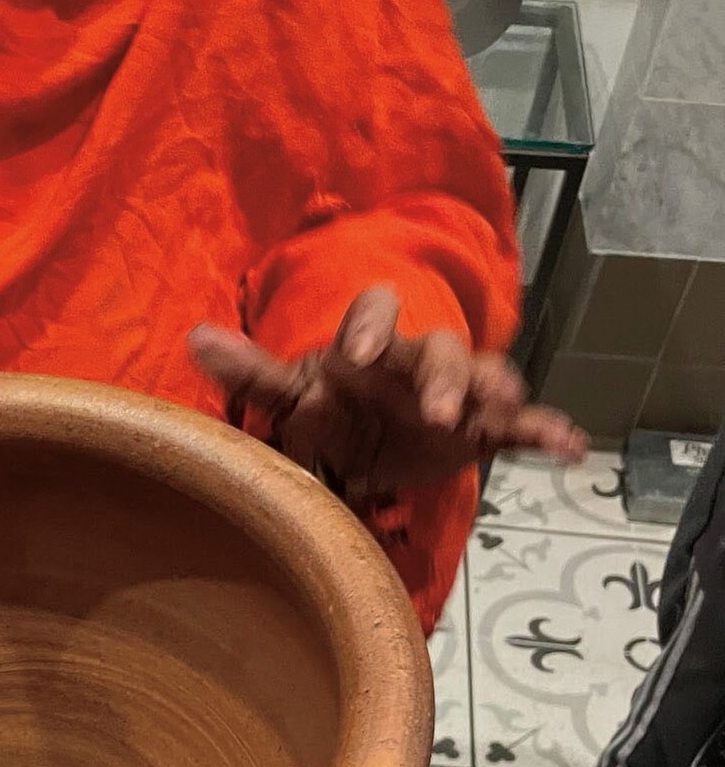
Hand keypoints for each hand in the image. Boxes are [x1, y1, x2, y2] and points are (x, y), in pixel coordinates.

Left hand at [188, 286, 587, 497]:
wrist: (357, 453)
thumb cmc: (324, 410)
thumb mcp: (287, 397)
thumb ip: (250, 373)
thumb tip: (195, 339)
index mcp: (367, 345)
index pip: (374, 313)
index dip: (369, 325)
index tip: (356, 353)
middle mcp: (415, 361)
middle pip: (439, 348)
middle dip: (442, 374)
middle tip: (436, 410)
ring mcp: (454, 393)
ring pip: (484, 377)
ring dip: (494, 393)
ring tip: (504, 411)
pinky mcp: (481, 431)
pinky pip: (519, 426)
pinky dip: (546, 431)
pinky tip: (572, 449)